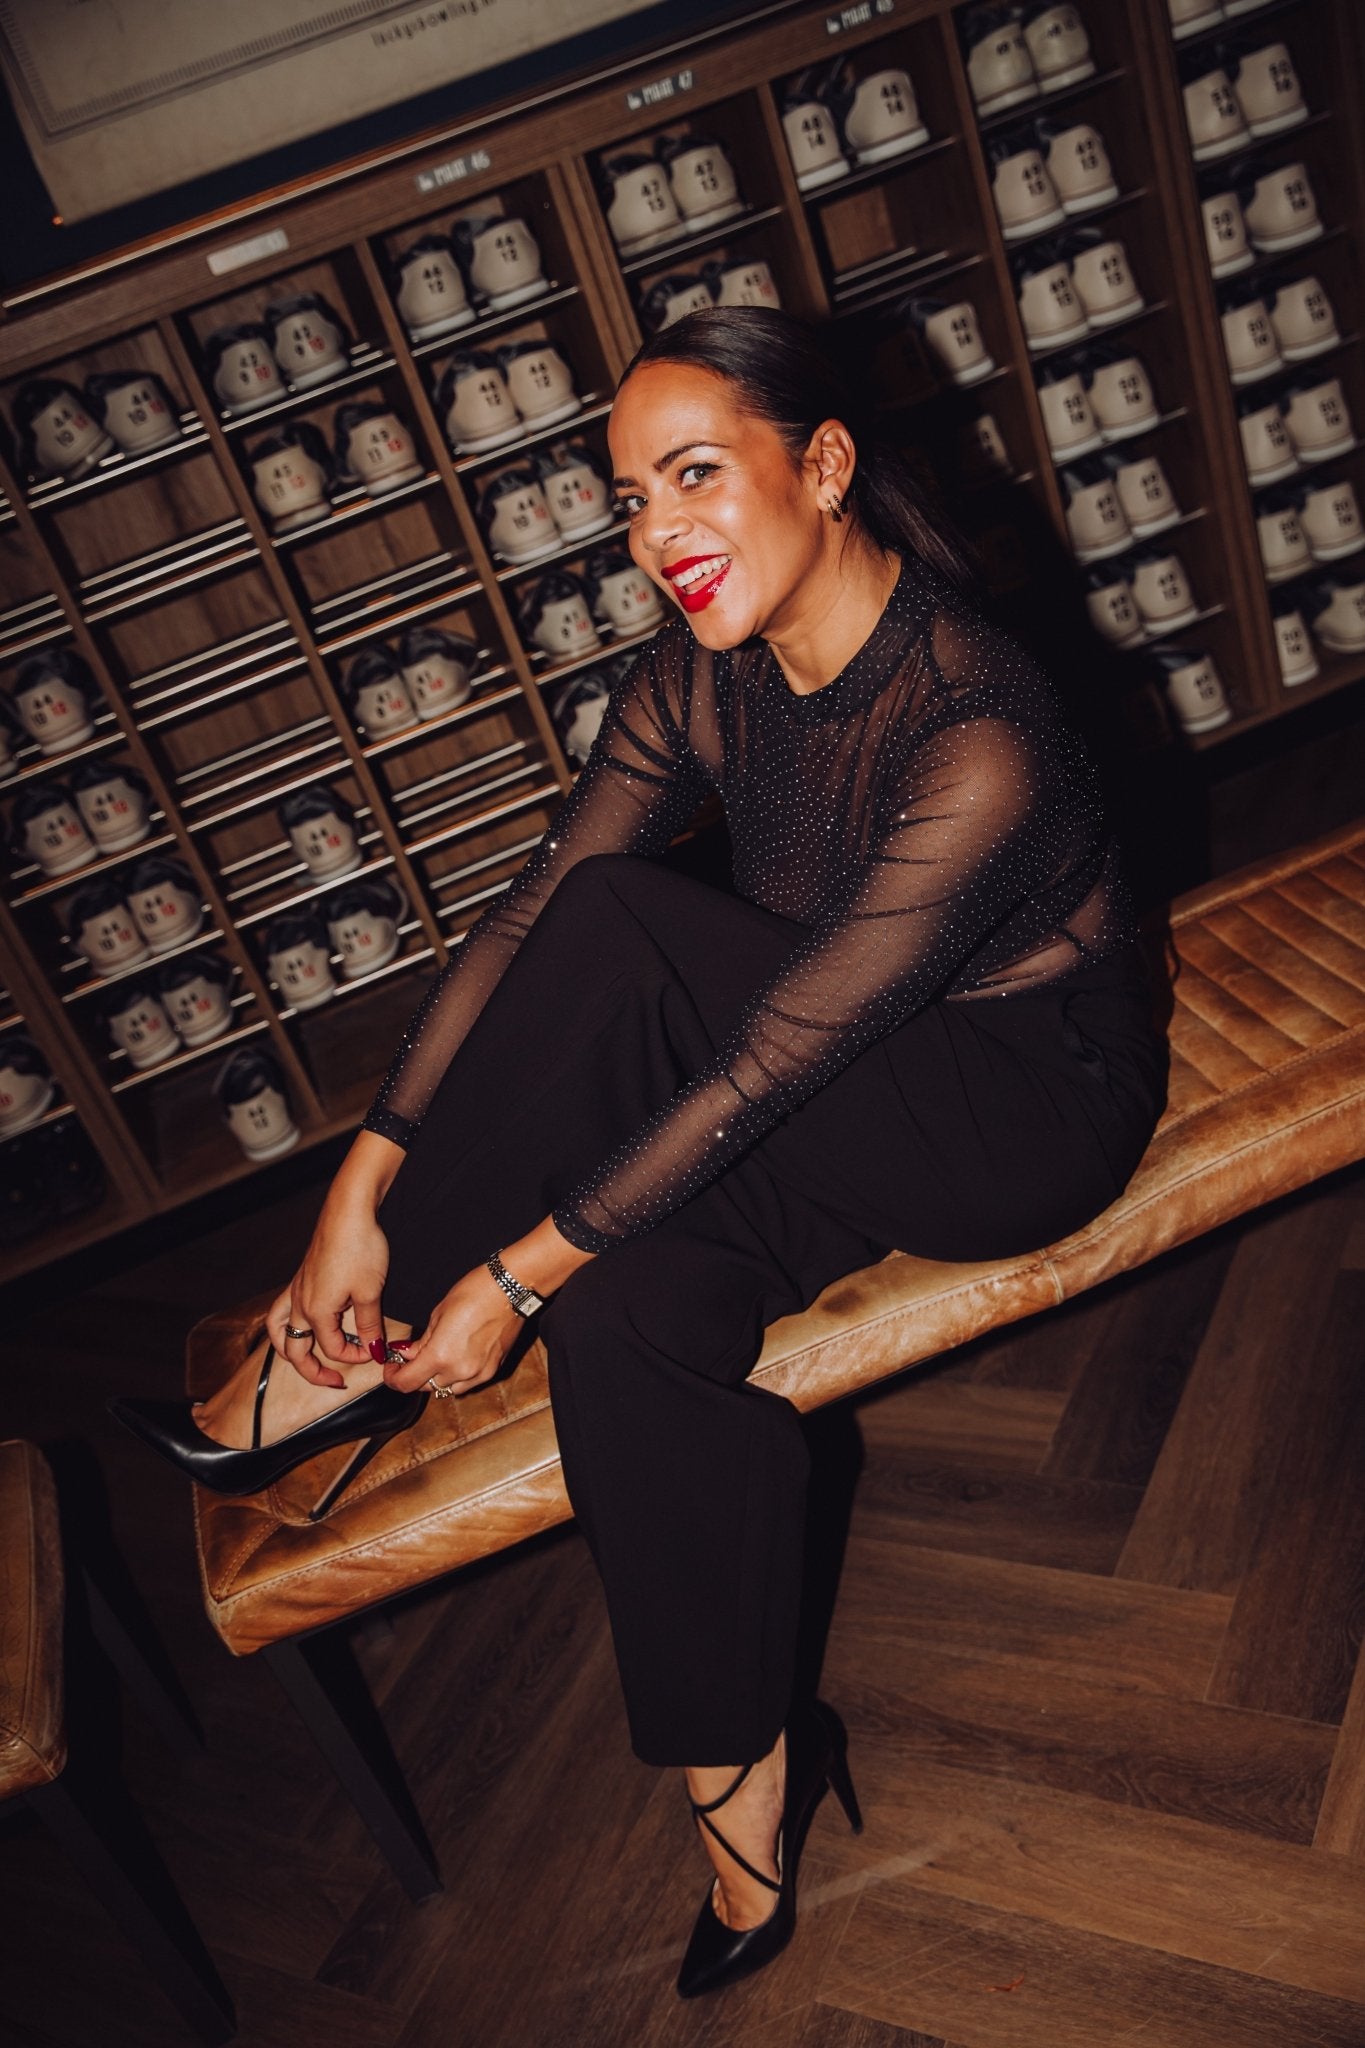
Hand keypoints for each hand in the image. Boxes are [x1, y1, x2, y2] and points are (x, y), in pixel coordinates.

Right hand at [267, 1192, 390, 1386]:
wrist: (348, 1212)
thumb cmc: (359, 1248)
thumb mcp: (371, 1292)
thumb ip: (369, 1326)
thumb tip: (374, 1351)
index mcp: (316, 1312)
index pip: (332, 1349)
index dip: (355, 1356)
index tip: (375, 1351)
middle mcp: (299, 1303)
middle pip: (295, 1350)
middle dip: (312, 1371)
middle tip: (334, 1381)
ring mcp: (296, 1290)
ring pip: (279, 1330)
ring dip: (288, 1349)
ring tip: (304, 1359)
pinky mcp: (300, 1277)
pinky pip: (283, 1310)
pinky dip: (288, 1324)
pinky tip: (306, 1323)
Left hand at [383, 1264, 521, 1396]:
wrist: (511, 1288)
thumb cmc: (474, 1293)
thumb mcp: (438, 1315)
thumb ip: (422, 1342)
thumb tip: (408, 1355)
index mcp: (440, 1356)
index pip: (406, 1383)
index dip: (393, 1378)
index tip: (392, 1368)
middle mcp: (459, 1371)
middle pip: (426, 1387)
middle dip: (415, 1376)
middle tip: (411, 1359)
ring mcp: (479, 1373)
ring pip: (448, 1389)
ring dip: (437, 1378)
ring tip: (436, 1358)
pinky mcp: (494, 1370)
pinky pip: (468, 1383)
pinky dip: (458, 1377)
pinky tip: (457, 1358)